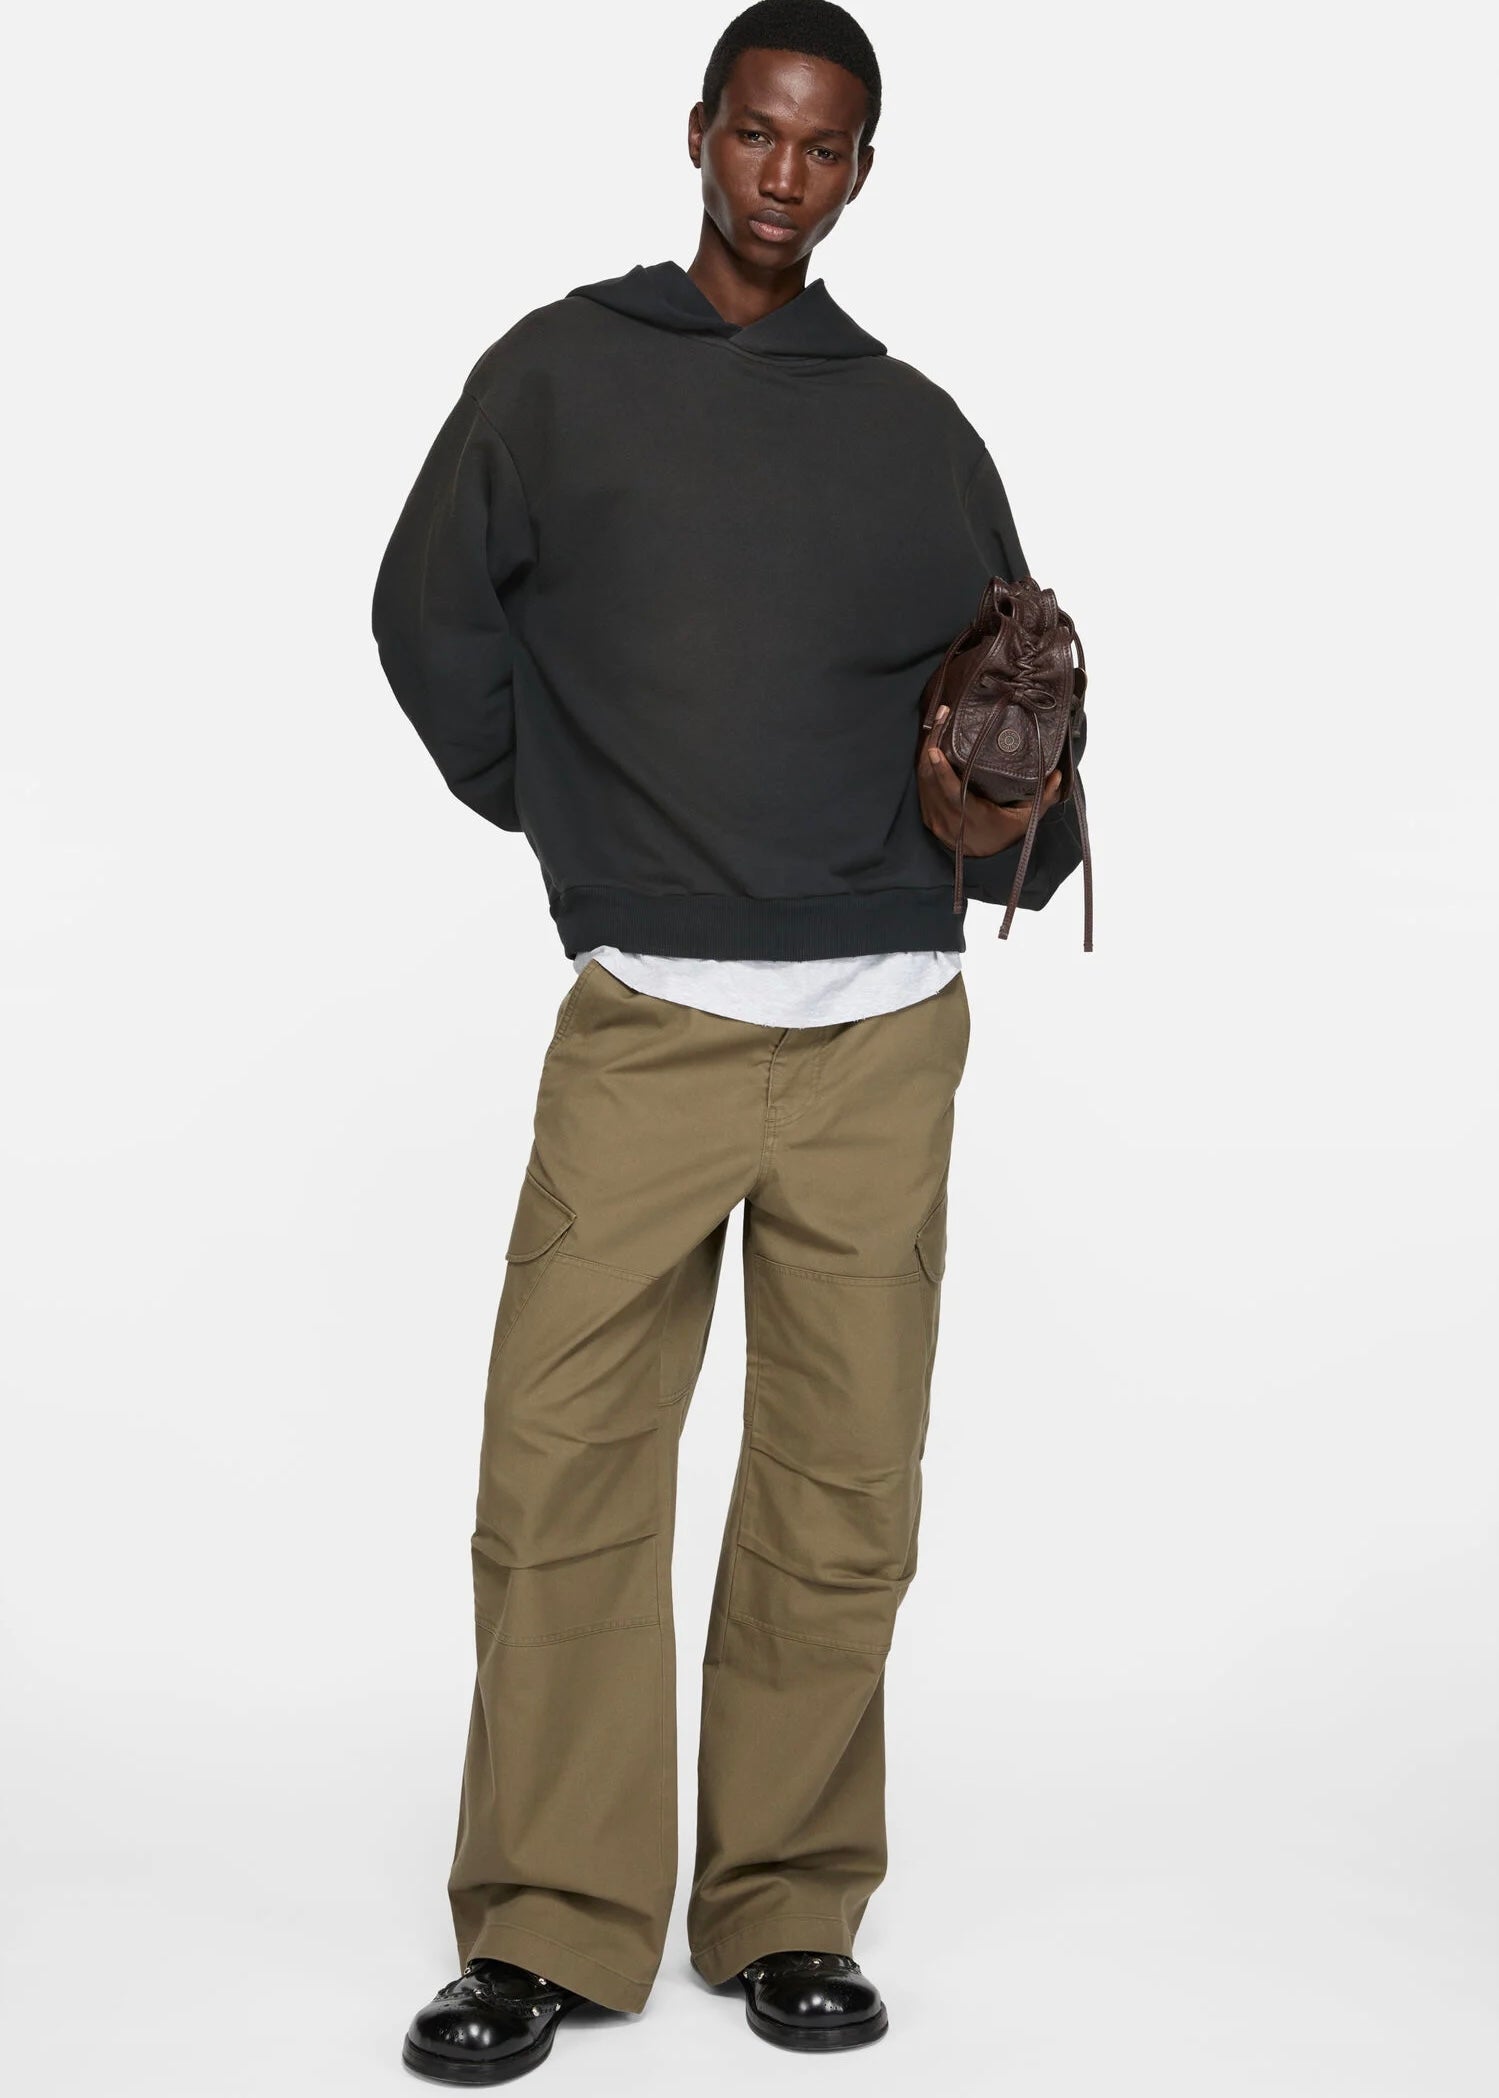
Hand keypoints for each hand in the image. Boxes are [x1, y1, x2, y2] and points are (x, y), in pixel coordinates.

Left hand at [917, 704, 1062, 856]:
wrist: (983, 861)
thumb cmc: (1005, 836)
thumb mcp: (1026, 820)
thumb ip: (1042, 798)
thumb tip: (1057, 775)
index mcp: (970, 818)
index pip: (951, 792)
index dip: (941, 771)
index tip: (935, 748)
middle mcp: (947, 818)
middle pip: (931, 779)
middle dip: (933, 744)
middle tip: (943, 715)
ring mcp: (934, 817)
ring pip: (923, 779)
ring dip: (927, 749)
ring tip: (940, 721)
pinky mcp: (928, 814)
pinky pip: (922, 785)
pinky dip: (925, 764)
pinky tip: (932, 742)